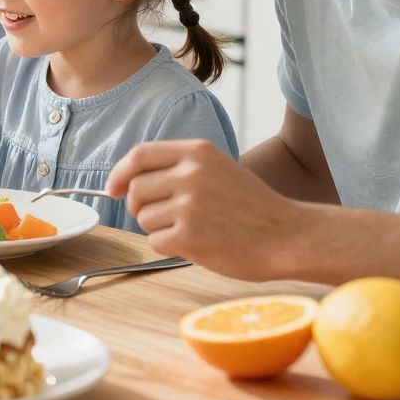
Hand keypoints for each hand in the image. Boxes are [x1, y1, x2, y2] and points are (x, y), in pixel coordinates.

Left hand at [107, 140, 304, 280]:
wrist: (287, 235)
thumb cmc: (252, 207)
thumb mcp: (218, 169)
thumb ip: (179, 168)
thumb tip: (128, 181)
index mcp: (197, 151)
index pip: (139, 154)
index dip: (120, 173)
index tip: (113, 189)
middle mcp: (190, 173)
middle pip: (136, 190)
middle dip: (141, 207)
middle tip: (166, 217)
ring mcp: (189, 204)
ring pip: (143, 218)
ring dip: (159, 229)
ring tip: (193, 229)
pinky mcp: (189, 235)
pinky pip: (154, 241)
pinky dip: (169, 247)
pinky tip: (196, 243)